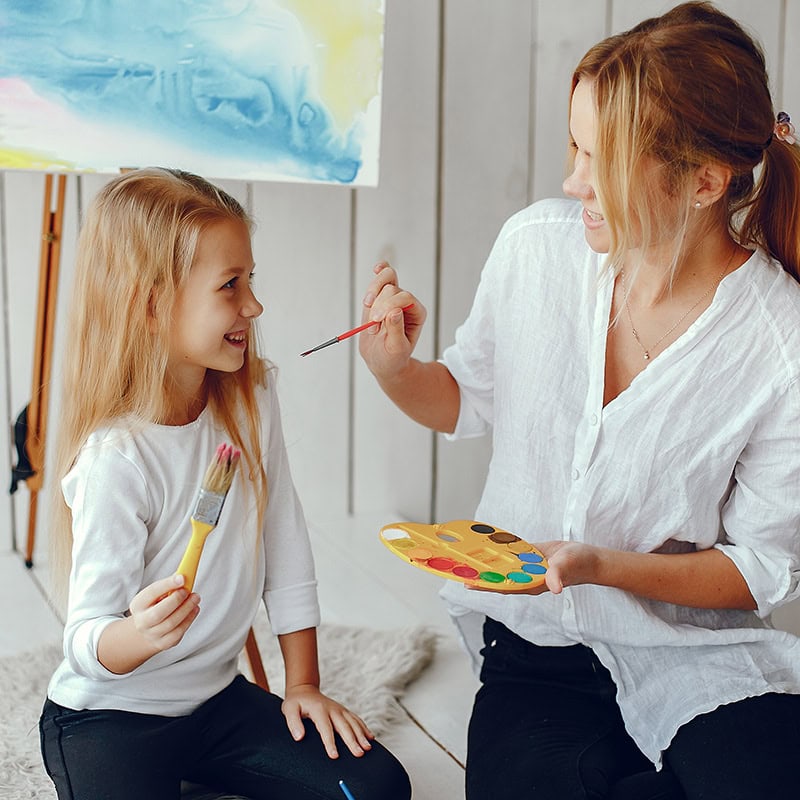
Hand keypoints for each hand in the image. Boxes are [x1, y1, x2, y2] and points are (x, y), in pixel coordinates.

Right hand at [128, 573, 200, 652]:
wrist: (147, 629)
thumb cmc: (155, 606)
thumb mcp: (156, 594)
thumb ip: (168, 586)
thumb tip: (184, 575)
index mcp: (138, 604)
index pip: (151, 592)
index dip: (167, 584)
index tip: (182, 577)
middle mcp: (142, 621)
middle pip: (158, 613)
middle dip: (176, 600)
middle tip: (188, 591)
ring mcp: (152, 634)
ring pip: (171, 624)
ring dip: (186, 609)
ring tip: (195, 598)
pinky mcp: (163, 643)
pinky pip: (178, 633)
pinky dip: (189, 620)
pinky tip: (194, 609)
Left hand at [282, 684, 373, 758]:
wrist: (305, 689)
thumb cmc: (296, 702)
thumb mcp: (289, 709)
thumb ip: (293, 723)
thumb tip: (299, 737)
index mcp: (319, 710)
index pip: (325, 728)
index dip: (330, 743)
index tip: (334, 756)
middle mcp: (332, 709)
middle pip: (344, 726)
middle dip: (353, 741)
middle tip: (359, 754)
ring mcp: (339, 709)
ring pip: (353, 723)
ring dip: (361, 735)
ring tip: (367, 748)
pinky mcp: (343, 711)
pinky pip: (356, 719)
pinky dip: (363, 728)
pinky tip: (370, 737)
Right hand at [359, 262, 425, 381]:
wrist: (382, 361)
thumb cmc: (393, 358)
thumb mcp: (396, 350)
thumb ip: (397, 331)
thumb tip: (394, 312)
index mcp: (417, 314)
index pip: (405, 298)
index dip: (389, 306)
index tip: (376, 321)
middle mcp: (407, 303)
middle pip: (392, 290)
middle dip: (379, 307)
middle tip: (372, 329)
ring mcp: (393, 298)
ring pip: (384, 281)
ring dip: (372, 297)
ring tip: (368, 319)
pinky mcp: (380, 298)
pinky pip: (381, 279)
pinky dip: (378, 273)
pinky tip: (376, 268)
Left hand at [468, 540, 601, 595]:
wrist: (590, 559)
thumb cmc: (580, 564)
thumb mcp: (568, 566)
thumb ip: (558, 574)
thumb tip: (553, 586)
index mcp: (532, 583)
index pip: (503, 586)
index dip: (485, 584)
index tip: (466, 582)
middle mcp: (526, 577)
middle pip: (498, 577)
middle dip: (480, 574)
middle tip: (457, 567)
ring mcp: (528, 568)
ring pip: (503, 567)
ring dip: (488, 563)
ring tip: (467, 556)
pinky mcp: (531, 558)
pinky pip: (513, 555)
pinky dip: (501, 552)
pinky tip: (488, 545)